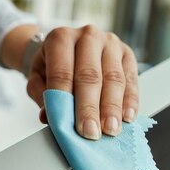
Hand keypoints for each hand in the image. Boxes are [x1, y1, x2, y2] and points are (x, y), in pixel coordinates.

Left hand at [25, 25, 138, 139]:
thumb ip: (41, 95)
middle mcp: (87, 36)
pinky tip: (127, 117)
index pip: (62, 72)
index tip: (70, 125)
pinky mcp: (127, 53)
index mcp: (60, 38)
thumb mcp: (37, 77)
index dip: (66, 100)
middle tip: (91, 132)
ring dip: (112, 107)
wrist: (65, 46)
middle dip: (90, 108)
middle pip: (90, 76)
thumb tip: (48, 116)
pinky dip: (130, 100)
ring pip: (114, 78)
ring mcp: (110, 42)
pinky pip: (131, 78)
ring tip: (110, 130)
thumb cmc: (50, 64)